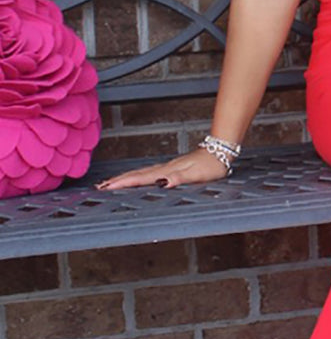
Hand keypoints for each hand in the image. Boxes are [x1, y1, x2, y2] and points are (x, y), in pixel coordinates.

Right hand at [95, 148, 229, 191]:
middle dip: (118, 181)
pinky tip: (136, 179)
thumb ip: (180, 178)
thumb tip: (163, 183)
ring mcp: (167, 167)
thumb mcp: (197, 174)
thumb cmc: (211, 164)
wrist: (220, 151)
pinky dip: (138, 176)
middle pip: (137, 174)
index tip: (107, 188)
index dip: (124, 183)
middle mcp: (165, 168)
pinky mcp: (172, 167)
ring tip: (110, 183)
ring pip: (142, 173)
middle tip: (100, 187)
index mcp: (167, 171)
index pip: (141, 178)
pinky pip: (149, 173)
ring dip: (125, 178)